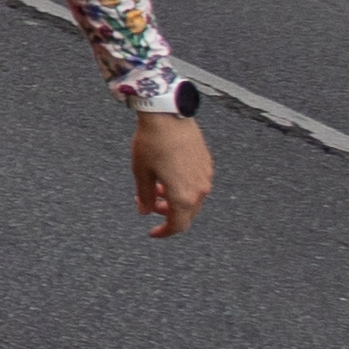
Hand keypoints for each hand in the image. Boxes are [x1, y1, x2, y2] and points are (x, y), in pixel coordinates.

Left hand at [131, 106, 213, 236]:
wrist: (168, 116)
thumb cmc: (152, 143)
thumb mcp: (141, 172)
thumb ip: (144, 196)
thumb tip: (144, 211)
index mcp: (183, 196)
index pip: (178, 225)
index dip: (165, 232)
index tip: (153, 232)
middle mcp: (200, 189)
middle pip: (186, 213)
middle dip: (167, 214)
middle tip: (149, 204)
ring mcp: (206, 176)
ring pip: (192, 198)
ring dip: (174, 199)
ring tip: (155, 186)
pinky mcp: (207, 163)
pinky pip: (197, 184)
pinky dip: (182, 187)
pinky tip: (167, 175)